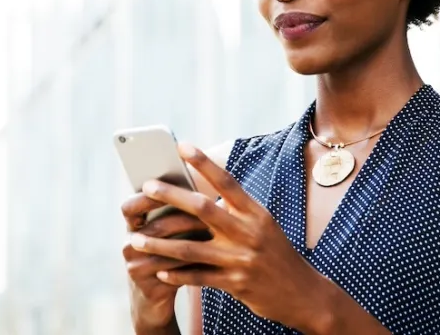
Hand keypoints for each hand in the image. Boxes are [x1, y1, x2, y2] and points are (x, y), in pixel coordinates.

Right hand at [120, 189, 209, 331]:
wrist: (153, 302)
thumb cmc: (167, 259)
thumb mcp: (166, 236)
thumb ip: (176, 214)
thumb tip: (206, 186)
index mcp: (132, 228)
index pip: (130, 206)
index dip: (147, 197)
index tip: (171, 185)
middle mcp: (129, 245)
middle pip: (155, 227)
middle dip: (183, 217)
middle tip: (208, 209)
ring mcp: (135, 267)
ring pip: (166, 249)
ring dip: (191, 239)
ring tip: (214, 231)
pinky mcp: (146, 287)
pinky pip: (171, 272)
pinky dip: (192, 263)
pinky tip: (211, 257)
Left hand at [129, 143, 332, 332]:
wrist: (303, 293)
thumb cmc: (275, 253)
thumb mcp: (263, 225)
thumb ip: (236, 210)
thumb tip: (200, 192)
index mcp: (255, 213)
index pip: (226, 182)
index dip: (204, 163)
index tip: (181, 146)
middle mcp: (248, 232)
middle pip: (203, 209)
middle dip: (171, 196)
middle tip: (146, 187)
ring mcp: (241, 259)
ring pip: (191, 248)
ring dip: (160, 243)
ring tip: (135, 239)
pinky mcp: (235, 283)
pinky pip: (198, 278)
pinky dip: (177, 274)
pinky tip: (158, 271)